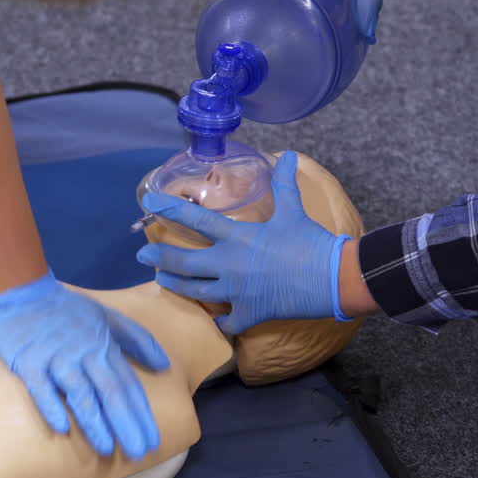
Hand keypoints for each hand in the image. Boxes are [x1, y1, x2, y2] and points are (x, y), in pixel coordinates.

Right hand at [0, 271, 169, 458]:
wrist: (23, 292)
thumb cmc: (68, 310)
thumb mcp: (109, 317)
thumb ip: (138, 339)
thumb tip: (164, 364)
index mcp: (104, 348)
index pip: (127, 385)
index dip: (141, 413)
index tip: (153, 440)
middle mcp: (84, 355)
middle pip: (109, 392)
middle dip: (126, 423)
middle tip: (138, 452)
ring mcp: (56, 359)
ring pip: (79, 393)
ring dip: (94, 421)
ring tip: (106, 447)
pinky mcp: (28, 362)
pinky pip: (40, 387)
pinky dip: (51, 405)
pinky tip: (62, 427)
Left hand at [135, 152, 352, 334]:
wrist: (334, 279)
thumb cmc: (312, 243)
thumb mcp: (294, 211)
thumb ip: (284, 184)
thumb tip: (287, 156)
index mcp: (239, 237)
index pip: (196, 219)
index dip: (170, 209)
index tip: (149, 202)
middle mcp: (230, 265)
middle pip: (184, 262)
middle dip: (160, 257)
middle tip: (142, 254)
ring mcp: (236, 292)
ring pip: (195, 292)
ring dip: (175, 286)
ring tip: (162, 280)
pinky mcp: (249, 314)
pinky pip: (225, 321)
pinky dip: (219, 320)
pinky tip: (215, 318)